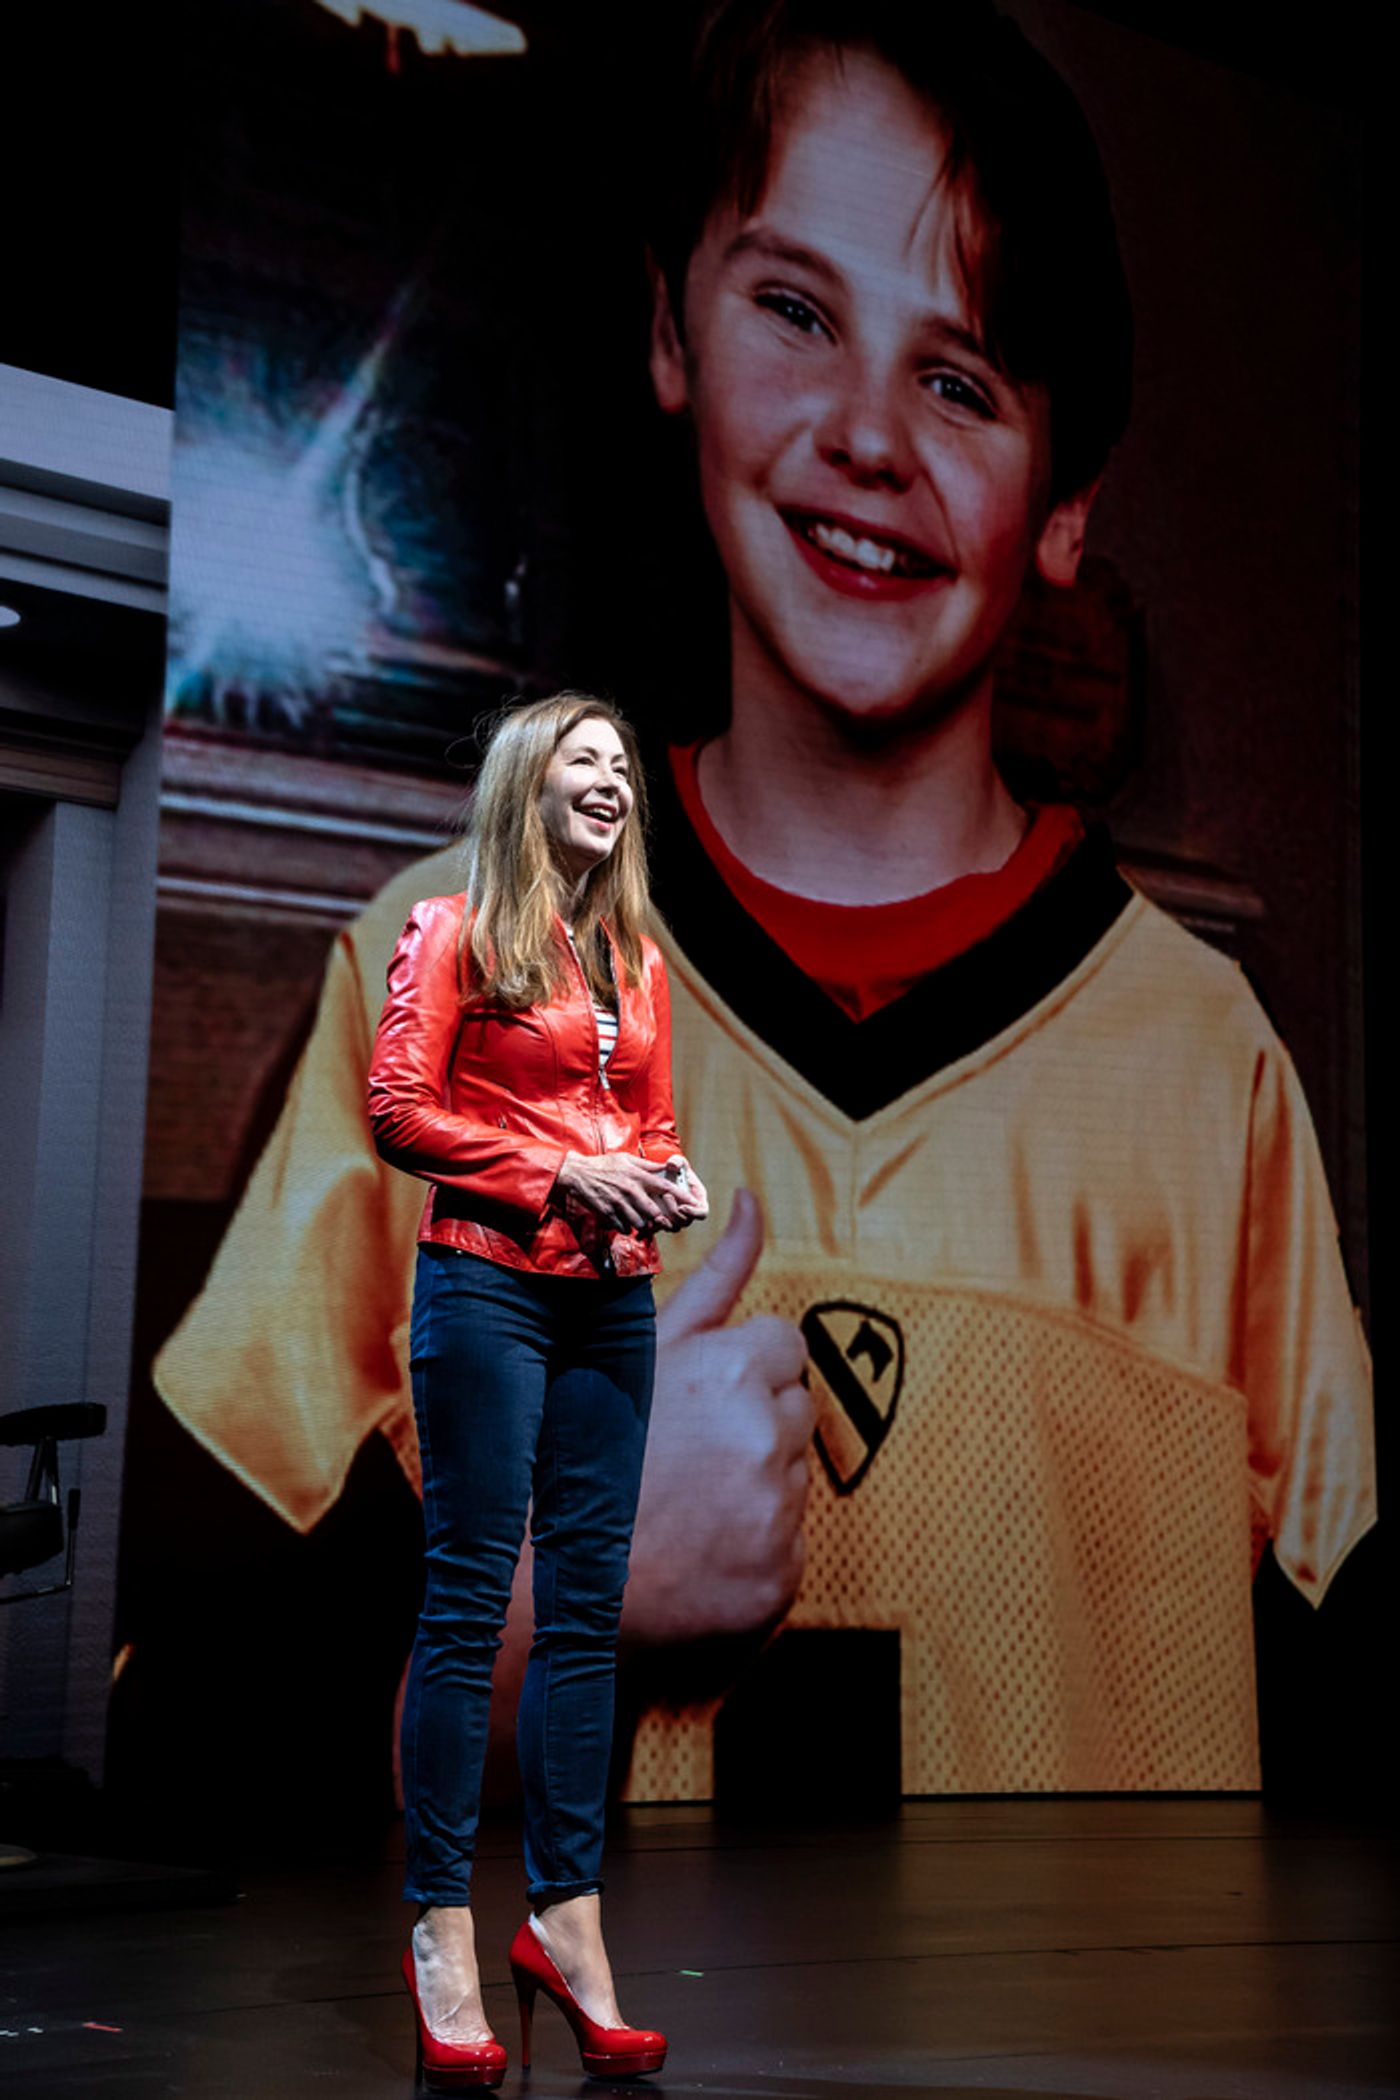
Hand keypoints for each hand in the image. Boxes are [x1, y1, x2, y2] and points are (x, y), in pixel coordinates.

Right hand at [555, 1150, 693, 1233]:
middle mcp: (630, 1190)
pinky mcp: (607, 1213)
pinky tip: (624, 1221)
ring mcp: (618, 1203)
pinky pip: (623, 1227)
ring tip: (641, 1220)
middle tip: (664, 1221)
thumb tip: (666, 1167)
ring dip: (643, 1224)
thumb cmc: (604, 1165)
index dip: (680, 1196)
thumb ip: (647, 1166)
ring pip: (639, 1223)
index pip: (665, 1187)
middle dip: (662, 1219)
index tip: (692, 1203)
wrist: (577, 1174)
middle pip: (654, 1212)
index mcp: (637, 1176)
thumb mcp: (627, 1159)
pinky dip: (626, 1227)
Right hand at [623, 1189, 812, 1643]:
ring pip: (791, 1481)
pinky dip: (750, 1556)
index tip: (702, 1400)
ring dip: (752, 1490)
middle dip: (753, 1428)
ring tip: (677, 1511)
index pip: (785, 1346)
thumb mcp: (640, 1350)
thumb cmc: (578, 1455)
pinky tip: (691, 1560)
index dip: (744, 1371)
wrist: (542, 1593)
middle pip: (795, 1412)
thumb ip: (716, 1274)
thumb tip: (756, 1196)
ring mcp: (775, 1511)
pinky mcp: (779, 1579)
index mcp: (729, 1369)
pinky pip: (788, 1550)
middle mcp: (762, 1434)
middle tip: (682, 1460)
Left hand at [661, 1155, 709, 1227]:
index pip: (702, 1212)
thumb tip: (673, 1165)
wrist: (660, 1177)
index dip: (694, 1213)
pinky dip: (654, 1228)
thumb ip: (677, 1162)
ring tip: (656, 1216)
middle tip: (665, 1197)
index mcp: (697, 1200)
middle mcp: (689, 1212)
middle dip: (675, 1213)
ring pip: (674, 1228)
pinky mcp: (665, 1221)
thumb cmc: (674, 1169)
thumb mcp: (676, 1162)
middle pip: (686, 1221)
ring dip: (666, 1224)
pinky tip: (647, 1224)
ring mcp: (676, 1218)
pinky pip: (661, 1229)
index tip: (682, 1207)